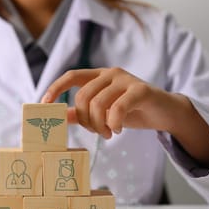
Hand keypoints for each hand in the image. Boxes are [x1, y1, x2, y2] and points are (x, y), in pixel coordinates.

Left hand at [42, 67, 180, 137]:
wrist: (164, 112)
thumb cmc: (131, 111)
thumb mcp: (103, 113)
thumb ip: (82, 114)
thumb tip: (59, 117)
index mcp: (98, 76)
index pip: (71, 76)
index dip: (55, 88)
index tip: (44, 104)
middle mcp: (110, 74)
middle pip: (83, 96)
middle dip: (85, 120)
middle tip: (97, 133)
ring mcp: (125, 80)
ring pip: (98, 104)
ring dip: (99, 126)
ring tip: (108, 134)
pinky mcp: (140, 89)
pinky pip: (117, 108)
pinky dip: (114, 123)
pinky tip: (118, 130)